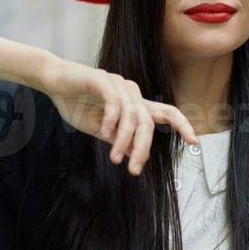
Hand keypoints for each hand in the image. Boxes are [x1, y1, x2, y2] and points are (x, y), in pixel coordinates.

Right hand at [39, 58, 197, 174]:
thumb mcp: (100, 129)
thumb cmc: (76, 104)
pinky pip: (115, 102)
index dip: (182, 125)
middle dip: (143, 148)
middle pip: (148, 122)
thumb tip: (135, 154)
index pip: (165, 113)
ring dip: (125, 140)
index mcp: (135, 104)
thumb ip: (119, 138)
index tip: (195, 141)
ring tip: (114, 157)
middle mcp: (132, 92)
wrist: (53, 82)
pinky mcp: (102, 79)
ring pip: (132, 116)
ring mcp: (119, 84)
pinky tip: (104, 132)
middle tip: (133, 170)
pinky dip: (113, 120)